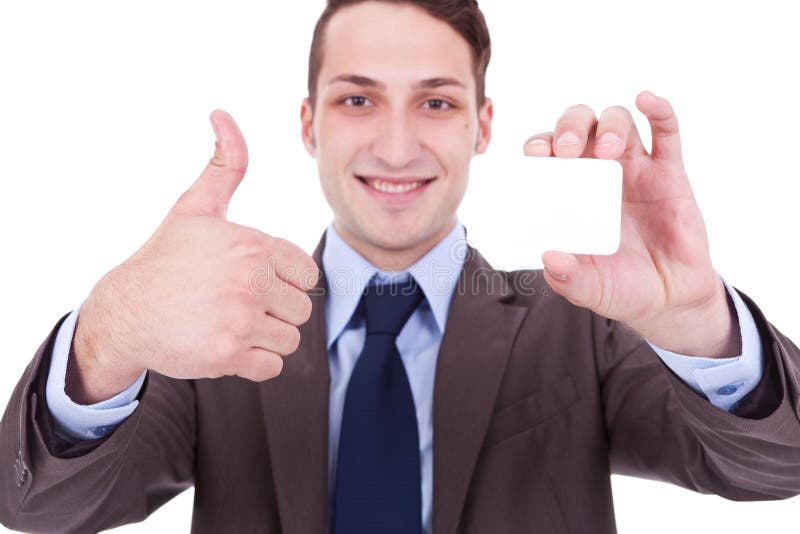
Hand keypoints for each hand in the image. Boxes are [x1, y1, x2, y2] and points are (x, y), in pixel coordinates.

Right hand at [70, 111, 319, 402]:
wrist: (126, 310)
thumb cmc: (167, 257)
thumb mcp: (196, 207)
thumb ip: (225, 164)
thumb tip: (222, 114)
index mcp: (252, 245)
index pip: (306, 272)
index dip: (284, 278)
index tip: (254, 278)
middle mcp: (250, 282)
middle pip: (302, 308)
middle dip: (277, 308)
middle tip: (240, 303)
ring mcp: (239, 321)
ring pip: (290, 337)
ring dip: (267, 336)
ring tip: (234, 322)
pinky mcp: (227, 356)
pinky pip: (272, 366)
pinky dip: (256, 361)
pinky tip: (229, 344)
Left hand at [523, 91, 737, 357]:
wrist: (669, 298)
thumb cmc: (620, 287)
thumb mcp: (588, 289)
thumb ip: (568, 278)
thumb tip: (549, 257)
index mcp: (570, 192)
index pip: (548, 154)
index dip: (540, 146)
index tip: (537, 155)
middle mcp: (598, 173)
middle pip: (580, 126)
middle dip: (571, 127)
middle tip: (570, 148)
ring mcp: (634, 169)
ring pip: (619, 121)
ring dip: (611, 124)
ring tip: (610, 149)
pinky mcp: (670, 172)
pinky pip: (666, 132)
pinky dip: (659, 110)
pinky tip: (648, 100)